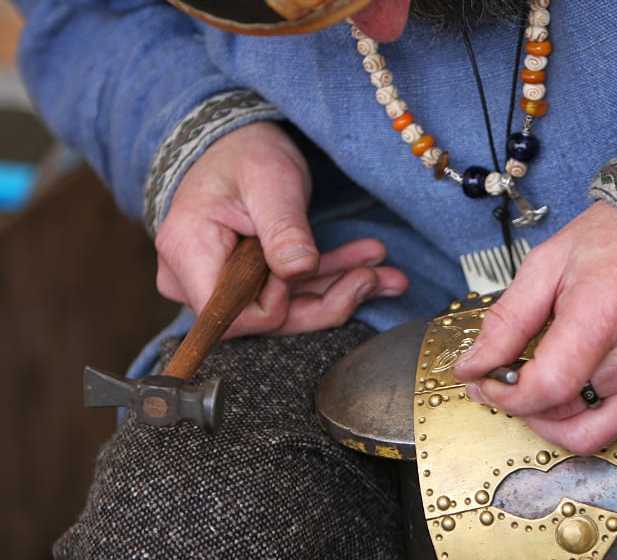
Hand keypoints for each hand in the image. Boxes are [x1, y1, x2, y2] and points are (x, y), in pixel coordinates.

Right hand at [154, 122, 407, 337]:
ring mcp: (218, 285)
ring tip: (389, 275)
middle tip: (378, 277)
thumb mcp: (270, 182)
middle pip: (264, 320)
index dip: (276, 306)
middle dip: (328, 301)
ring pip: (286, 311)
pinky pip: (291, 297)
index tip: (308, 267)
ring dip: (340, 291)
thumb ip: (283, 228)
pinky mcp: (243, 285)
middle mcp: (193, 279)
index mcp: (189, 252)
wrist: (240, 144)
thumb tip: (298, 271)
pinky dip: (332, 282)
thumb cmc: (247, 154)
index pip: (229, 316)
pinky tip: (370, 269)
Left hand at [453, 201, 616, 453]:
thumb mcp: (546, 265)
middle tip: (505, 380)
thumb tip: (473, 368)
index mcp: (606, 312)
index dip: (507, 397)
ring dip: (552, 417)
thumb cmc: (614, 241)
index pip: (549, 387)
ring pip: (588, 432)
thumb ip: (506, 321)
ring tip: (539, 383)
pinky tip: (573, 384)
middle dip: (523, 405)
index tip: (485, 382)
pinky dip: (584, 416)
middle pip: (563, 413)